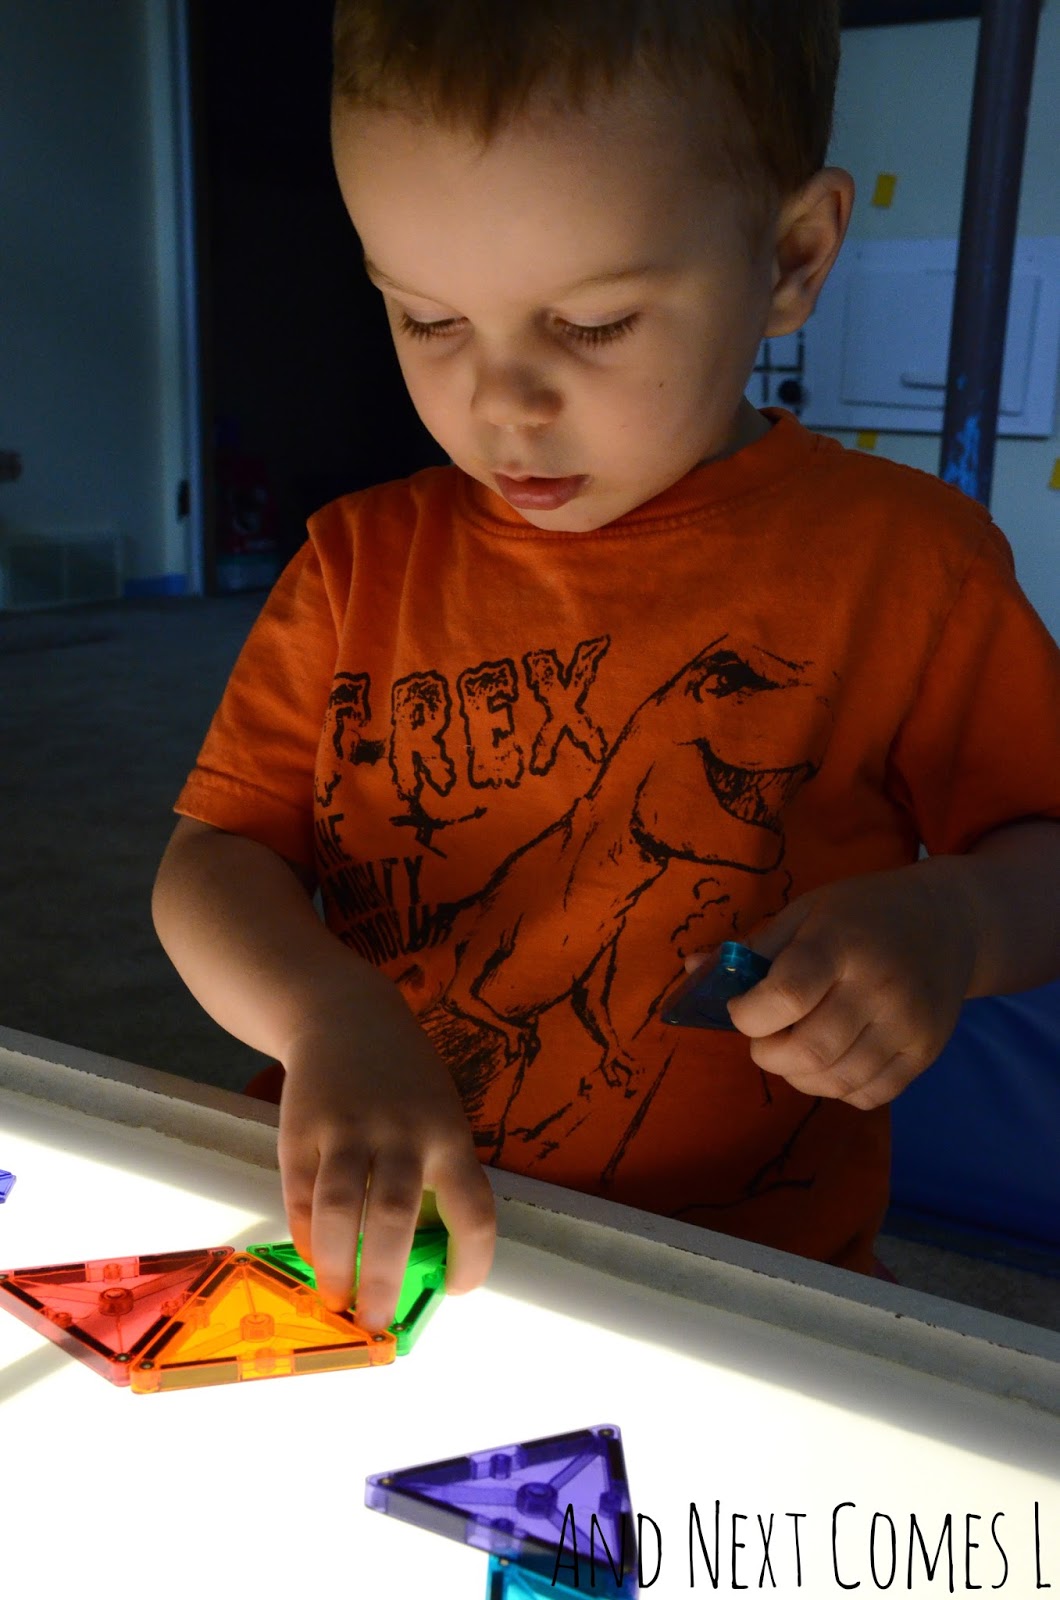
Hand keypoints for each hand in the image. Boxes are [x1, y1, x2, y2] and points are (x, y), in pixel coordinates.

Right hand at [276, 984, 494, 1331]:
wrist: (346, 1016)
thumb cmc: (405, 1083)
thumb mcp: (440, 1115)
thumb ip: (437, 1176)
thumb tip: (423, 1261)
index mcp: (448, 1135)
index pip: (473, 1209)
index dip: (471, 1261)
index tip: (455, 1290)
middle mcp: (400, 1133)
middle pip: (393, 1217)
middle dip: (384, 1278)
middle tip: (378, 1321)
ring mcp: (346, 1129)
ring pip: (337, 1207)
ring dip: (335, 1264)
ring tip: (337, 1299)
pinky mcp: (300, 1129)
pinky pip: (299, 1193)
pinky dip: (304, 1233)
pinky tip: (312, 1256)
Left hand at [697, 864, 977, 1108]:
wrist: (949, 922)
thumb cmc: (862, 914)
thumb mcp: (807, 912)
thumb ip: (753, 948)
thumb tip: (690, 971)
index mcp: (841, 942)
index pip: (785, 996)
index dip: (749, 1015)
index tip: (743, 1009)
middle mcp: (879, 986)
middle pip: (808, 1050)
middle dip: (767, 1054)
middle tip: (764, 1038)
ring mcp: (908, 1024)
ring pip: (835, 1081)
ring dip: (798, 1076)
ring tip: (793, 1050)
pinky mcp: (926, 1053)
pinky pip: (868, 1095)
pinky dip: (836, 1089)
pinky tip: (830, 1062)